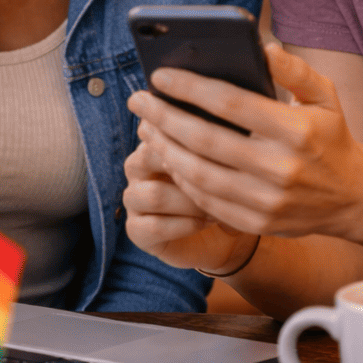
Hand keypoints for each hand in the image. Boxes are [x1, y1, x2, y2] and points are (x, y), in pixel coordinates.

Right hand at [122, 139, 257, 272]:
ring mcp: (133, 199)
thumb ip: (217, 146)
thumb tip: (223, 134)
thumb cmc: (229, 189)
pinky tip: (207, 223)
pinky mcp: (135, 230)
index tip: (223, 153)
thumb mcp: (228, 164)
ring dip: (192, 203)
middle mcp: (137, 166)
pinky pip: (154, 226)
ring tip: (217, 207)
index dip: (191, 141)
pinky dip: (186, 226)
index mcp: (154, 140)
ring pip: (154, 195)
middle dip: (191, 173)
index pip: (160, 129)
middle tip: (223, 182)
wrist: (226, 232)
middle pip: (148, 157)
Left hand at [126, 43, 362, 242]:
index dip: (190, 88)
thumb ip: (295, 71)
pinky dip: (181, 178)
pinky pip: (206, 200)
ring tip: (146, 128)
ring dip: (165, 149)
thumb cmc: (331, 137)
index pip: (230, 103)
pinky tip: (168, 157)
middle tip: (138, 100)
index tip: (160, 75)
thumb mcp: (325, 97)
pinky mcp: (257, 222)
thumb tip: (263, 47)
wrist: (353, 197)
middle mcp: (279, 167)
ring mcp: (266, 200)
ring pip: (199, 174)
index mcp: (295, 130)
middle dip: (164, 118)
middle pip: (205, 140)